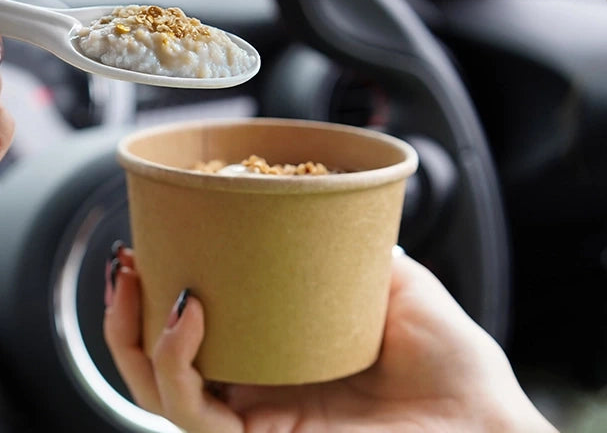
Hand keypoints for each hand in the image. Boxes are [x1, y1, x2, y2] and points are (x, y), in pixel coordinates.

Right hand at [105, 246, 557, 431]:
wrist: (485, 419)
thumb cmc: (452, 365)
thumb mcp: (389, 280)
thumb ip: (348, 246)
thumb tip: (315, 196)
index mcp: (270, 359)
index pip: (187, 335)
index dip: (151, 296)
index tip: (145, 244)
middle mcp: (252, 394)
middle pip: (152, 367)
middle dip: (121, 316)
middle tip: (126, 262)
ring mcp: (254, 422)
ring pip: (156, 392)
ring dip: (131, 335)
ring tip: (140, 282)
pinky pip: (192, 413)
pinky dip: (175, 363)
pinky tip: (188, 315)